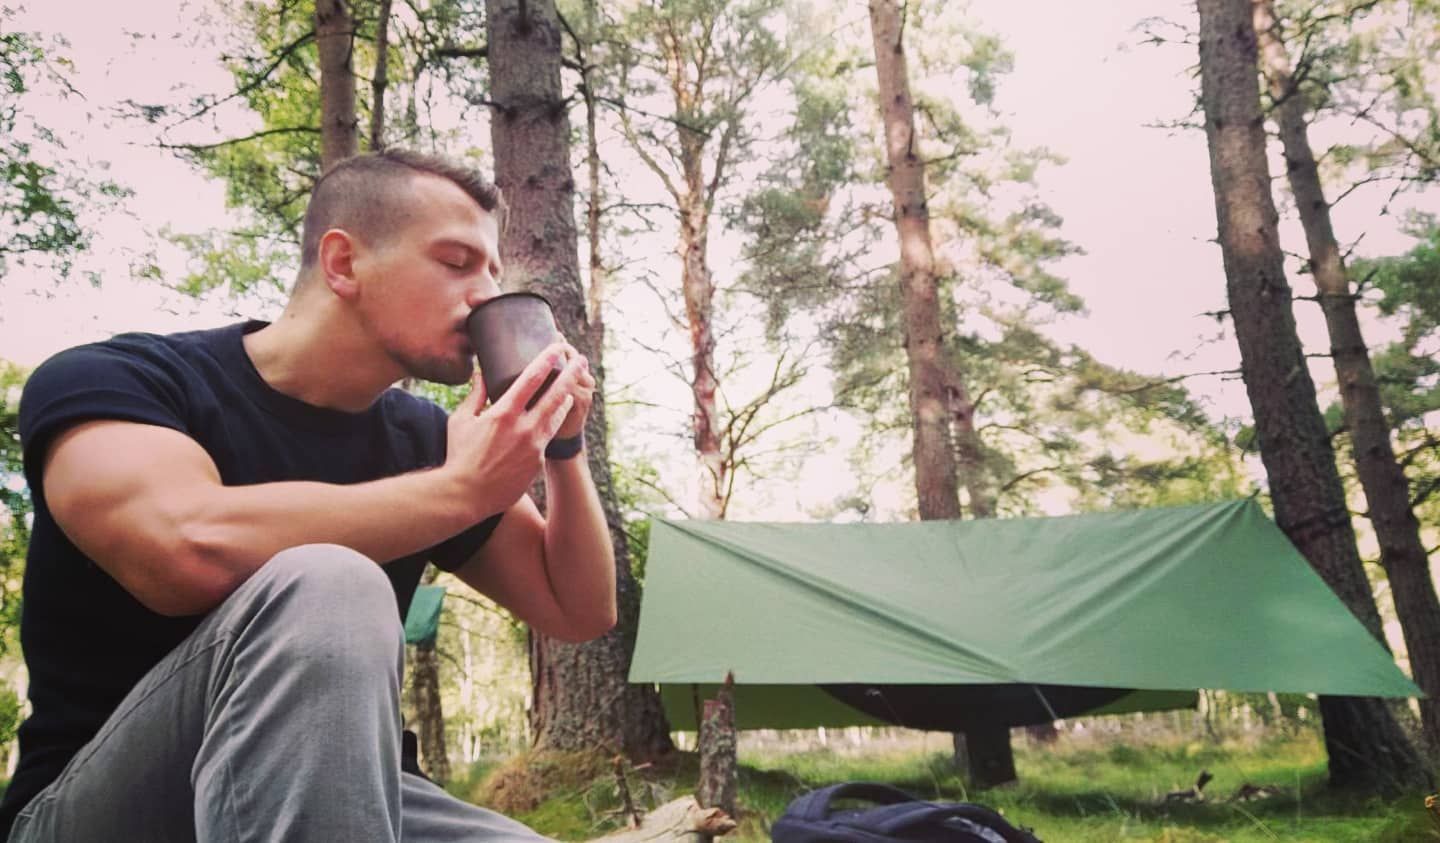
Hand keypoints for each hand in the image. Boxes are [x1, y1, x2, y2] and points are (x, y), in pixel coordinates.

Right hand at [443, 344, 589, 516]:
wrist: (466, 495)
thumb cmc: (459, 455)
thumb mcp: (461, 420)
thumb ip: (475, 395)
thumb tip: (481, 374)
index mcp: (504, 413)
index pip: (532, 378)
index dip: (548, 359)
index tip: (558, 347)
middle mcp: (524, 428)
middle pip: (557, 394)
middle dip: (572, 374)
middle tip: (582, 361)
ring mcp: (534, 447)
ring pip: (557, 417)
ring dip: (565, 401)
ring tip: (572, 391)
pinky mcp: (538, 463)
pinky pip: (546, 439)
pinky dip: (548, 427)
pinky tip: (550, 421)